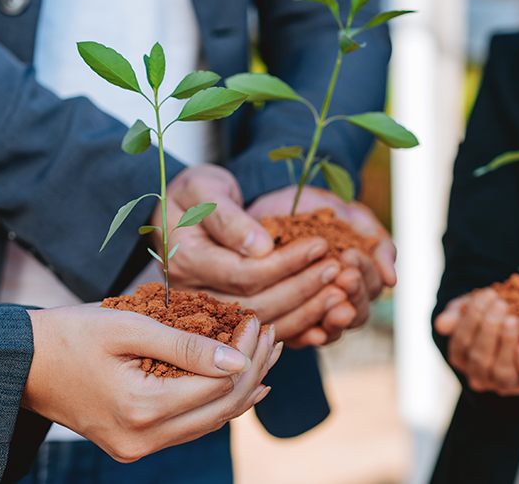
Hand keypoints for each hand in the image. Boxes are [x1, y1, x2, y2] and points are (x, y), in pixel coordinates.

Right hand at [23, 305, 281, 462]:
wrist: (22, 364)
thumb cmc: (69, 335)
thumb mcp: (127, 326)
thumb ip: (184, 344)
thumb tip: (238, 360)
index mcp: (141, 407)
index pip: (217, 384)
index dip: (246, 352)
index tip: (257, 319)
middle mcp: (143, 439)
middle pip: (220, 410)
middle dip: (253, 372)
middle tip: (272, 336)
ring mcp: (137, 448)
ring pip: (208, 424)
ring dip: (240, 391)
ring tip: (265, 357)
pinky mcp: (133, 446)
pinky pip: (187, 428)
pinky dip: (214, 405)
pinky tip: (235, 387)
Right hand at [161, 166, 343, 345]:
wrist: (178, 213)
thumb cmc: (194, 194)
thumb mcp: (205, 188)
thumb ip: (228, 217)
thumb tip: (262, 248)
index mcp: (187, 261)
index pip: (244, 273)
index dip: (286, 263)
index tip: (320, 245)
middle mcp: (193, 294)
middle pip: (256, 304)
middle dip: (302, 289)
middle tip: (337, 270)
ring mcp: (206, 310)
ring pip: (261, 322)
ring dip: (305, 312)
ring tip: (339, 292)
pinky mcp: (223, 317)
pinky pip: (261, 331)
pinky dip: (296, 326)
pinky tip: (323, 316)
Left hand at [248, 186, 397, 345]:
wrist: (269, 205)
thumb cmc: (316, 209)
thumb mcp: (351, 218)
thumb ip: (377, 244)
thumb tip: (392, 281)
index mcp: (358, 280)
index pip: (370, 290)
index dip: (365, 275)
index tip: (351, 257)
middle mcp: (337, 301)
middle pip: (356, 314)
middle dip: (353, 295)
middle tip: (344, 276)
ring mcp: (311, 313)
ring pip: (331, 331)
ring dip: (335, 318)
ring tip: (332, 297)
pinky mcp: (283, 320)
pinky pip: (297, 339)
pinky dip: (307, 337)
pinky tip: (313, 332)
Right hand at [435, 290, 518, 395]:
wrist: (517, 322)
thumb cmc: (488, 314)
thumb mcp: (470, 310)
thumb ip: (455, 315)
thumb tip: (441, 324)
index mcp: (460, 358)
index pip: (461, 341)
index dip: (472, 319)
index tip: (485, 296)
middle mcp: (478, 376)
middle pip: (479, 357)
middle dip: (490, 329)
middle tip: (500, 304)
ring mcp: (501, 383)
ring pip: (502, 370)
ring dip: (507, 344)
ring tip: (515, 319)